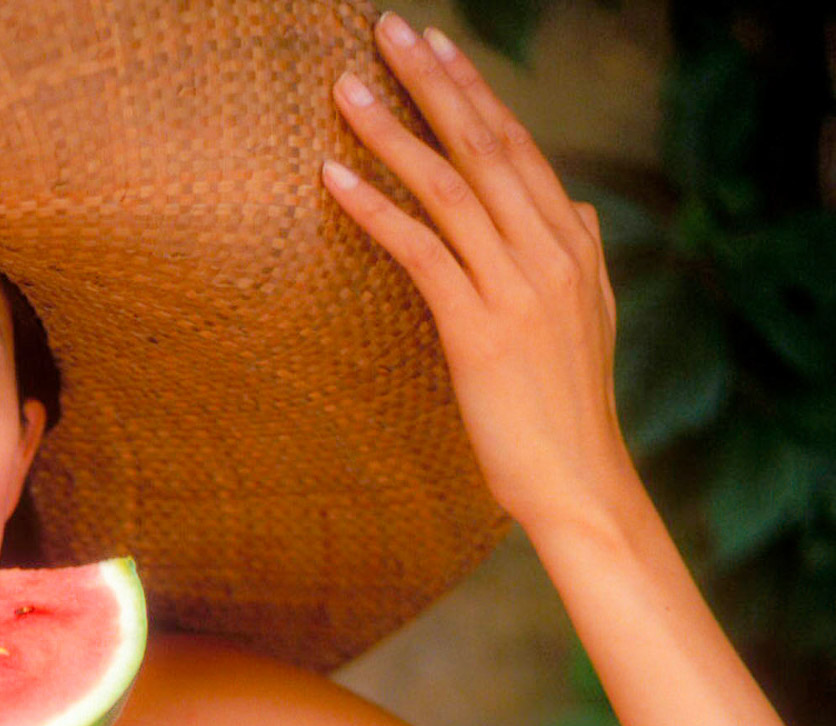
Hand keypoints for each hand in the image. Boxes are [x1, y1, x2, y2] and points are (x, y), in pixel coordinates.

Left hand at [322, 12, 638, 533]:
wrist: (580, 482)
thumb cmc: (568, 406)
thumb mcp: (589, 317)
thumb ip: (578, 252)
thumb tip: (568, 201)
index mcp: (571, 244)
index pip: (517, 147)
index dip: (475, 92)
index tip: (440, 47)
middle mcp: (549, 253)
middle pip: (483, 147)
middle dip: (433, 84)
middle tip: (389, 32)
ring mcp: (516, 289)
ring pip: (448, 189)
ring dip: (391, 133)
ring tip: (346, 90)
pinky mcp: (478, 331)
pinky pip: (421, 253)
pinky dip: (376, 210)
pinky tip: (335, 179)